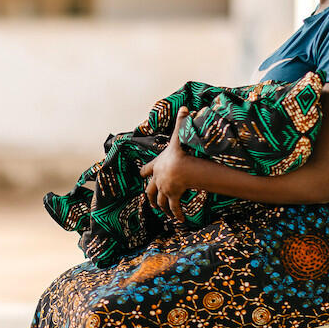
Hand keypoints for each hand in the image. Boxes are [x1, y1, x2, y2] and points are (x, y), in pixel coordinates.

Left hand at [139, 106, 191, 221]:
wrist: (180, 168)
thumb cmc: (177, 153)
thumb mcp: (177, 136)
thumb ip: (181, 122)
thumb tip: (186, 107)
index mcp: (156, 165)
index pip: (146, 169)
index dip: (144, 171)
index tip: (142, 174)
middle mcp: (157, 179)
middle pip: (149, 190)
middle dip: (150, 195)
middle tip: (151, 201)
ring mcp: (164, 189)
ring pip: (159, 201)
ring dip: (161, 206)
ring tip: (163, 212)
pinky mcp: (172, 197)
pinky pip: (174, 208)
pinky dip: (176, 214)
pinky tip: (180, 220)